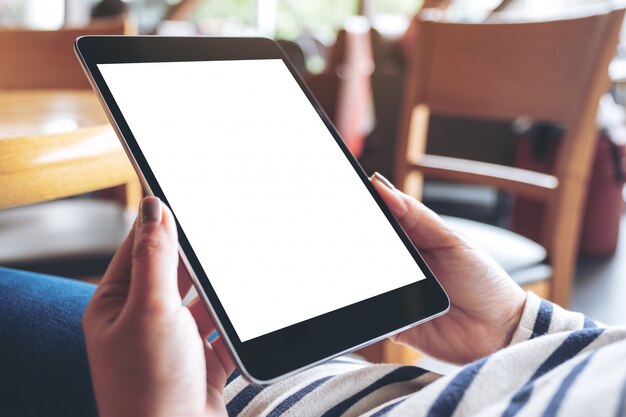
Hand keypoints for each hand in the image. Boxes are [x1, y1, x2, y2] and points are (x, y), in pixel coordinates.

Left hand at [82, 197, 234, 416]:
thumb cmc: (150, 386)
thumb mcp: (151, 309)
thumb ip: (156, 257)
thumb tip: (153, 207)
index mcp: (115, 306)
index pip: (137, 249)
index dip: (160, 223)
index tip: (186, 198)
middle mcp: (142, 323)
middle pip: (173, 274)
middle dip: (197, 258)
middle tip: (222, 232)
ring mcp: (173, 344)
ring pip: (200, 303)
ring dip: (218, 292)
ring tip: (239, 270)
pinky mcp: (201, 363)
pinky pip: (221, 331)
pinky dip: (234, 323)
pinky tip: (247, 312)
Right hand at [371, 173, 526, 363]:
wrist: (501, 331)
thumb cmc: (484, 282)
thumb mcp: (452, 240)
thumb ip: (417, 215)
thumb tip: (383, 187)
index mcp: (414, 241)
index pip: (382, 220)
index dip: (367, 209)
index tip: (353, 197)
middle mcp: (400, 267)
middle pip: (368, 250)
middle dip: (360, 242)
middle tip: (358, 233)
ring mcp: (395, 295)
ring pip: (364, 281)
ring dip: (363, 274)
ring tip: (373, 267)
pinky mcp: (392, 323)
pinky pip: (370, 314)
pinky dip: (366, 306)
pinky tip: (371, 295)